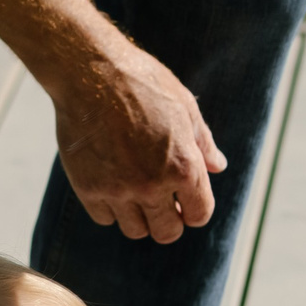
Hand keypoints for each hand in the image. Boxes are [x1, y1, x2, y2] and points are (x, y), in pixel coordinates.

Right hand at [52, 44, 228, 242]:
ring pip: (135, 230)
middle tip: (162, 204)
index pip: (199, 215)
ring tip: (136, 192)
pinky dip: (110, 208)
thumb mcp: (184, 107)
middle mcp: (153, 185)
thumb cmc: (142, 83)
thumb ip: (203, 143)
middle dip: (169, 221)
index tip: (186, 202)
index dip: (194, 211)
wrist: (90, 72)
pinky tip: (112, 185)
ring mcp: (118, 189)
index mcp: (184, 167)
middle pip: (167, 233)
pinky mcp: (88, 188)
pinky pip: (104, 218)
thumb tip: (218, 166)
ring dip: (139, 217)